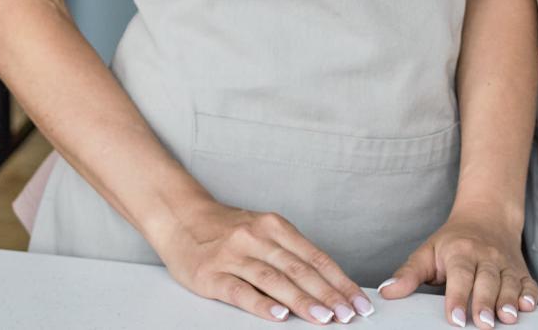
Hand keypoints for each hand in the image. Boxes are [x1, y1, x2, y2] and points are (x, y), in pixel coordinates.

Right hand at [153, 199, 372, 324]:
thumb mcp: (261, 230)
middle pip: (300, 269)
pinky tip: (279, 316)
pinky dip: (262, 304)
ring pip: (274, 280)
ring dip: (302, 301)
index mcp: (275, 226)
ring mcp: (233, 255)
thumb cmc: (226, 229)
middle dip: (328, 295)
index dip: (339, 281)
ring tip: (324, 318)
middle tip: (348, 315)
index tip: (358, 301)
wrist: (179, 217)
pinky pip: (240, 291)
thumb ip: (288, 252)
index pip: (315, 257)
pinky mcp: (210, 275)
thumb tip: (326, 282)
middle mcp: (257, 237)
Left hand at [380, 210, 537, 327]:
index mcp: (461, 252)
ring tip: (507, 318)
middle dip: (485, 303)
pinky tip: (528, 306)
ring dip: (509, 301)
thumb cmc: (454, 241)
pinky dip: (531, 295)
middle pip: (487, 281)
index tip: (453, 317)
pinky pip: (529, 283)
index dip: (457, 296)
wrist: (488, 217)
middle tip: (482, 323)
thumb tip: (387, 292)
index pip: (460, 275)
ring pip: (510, 283)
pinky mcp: (521, 270)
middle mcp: (486, 256)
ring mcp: (506, 263)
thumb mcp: (428, 251)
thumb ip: (408, 274)